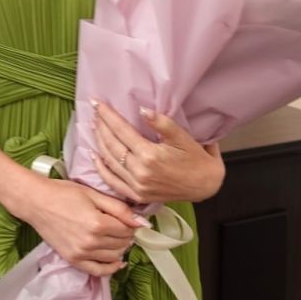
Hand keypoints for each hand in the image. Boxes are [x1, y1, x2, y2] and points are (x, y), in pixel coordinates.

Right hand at [16, 176, 148, 276]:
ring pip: (114, 256)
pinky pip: (98, 270)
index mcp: (97, 223)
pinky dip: (111, 268)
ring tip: (115, 236)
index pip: (127, 229)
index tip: (128, 217)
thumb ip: (119, 208)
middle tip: (122, 224)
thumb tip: (141, 221)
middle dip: (126, 234)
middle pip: (122, 243)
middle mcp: (91, 242)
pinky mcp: (73, 259)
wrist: (36, 201)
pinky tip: (117, 261)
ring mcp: (81, 253)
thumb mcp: (92, 194)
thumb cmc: (62, 193)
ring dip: (120, 247)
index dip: (131, 222)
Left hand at [91, 102, 224, 203]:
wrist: (206, 186)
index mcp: (150, 155)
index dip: (107, 116)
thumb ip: (162, 123)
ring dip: (99, 143)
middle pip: (112, 145)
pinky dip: (101, 169)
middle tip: (94, 111)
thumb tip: (142, 110)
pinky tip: (94, 156)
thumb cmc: (196, 159)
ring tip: (94, 127)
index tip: (96, 103)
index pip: (121, 130)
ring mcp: (137, 186)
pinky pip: (113, 182)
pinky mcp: (137, 196)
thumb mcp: (182, 137)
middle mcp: (140, 172)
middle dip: (101, 126)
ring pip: (109, 161)